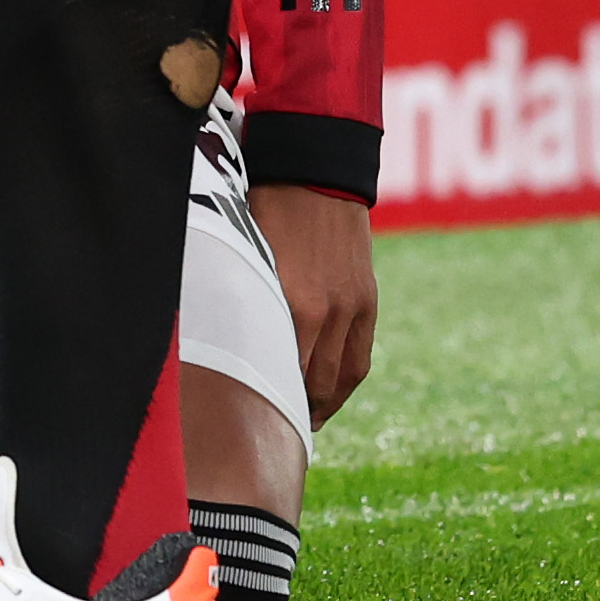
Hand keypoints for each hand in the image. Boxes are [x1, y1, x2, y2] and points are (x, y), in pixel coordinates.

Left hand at [249, 184, 376, 426]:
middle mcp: (326, 313)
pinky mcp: (367, 299)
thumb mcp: (247, 258)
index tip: (254, 422)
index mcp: (292, 305)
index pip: (281, 375)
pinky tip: (331, 393)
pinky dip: (346, 382)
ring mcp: (351, 308)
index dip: (269, 403)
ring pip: (341, 378)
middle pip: (313, 384)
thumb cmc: (265, 210)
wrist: (315, 170)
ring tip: (306, 420)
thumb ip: (250, 304)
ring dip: (324, 403)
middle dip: (296, 411)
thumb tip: (232, 343)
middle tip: (277, 430)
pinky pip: (361, 357)